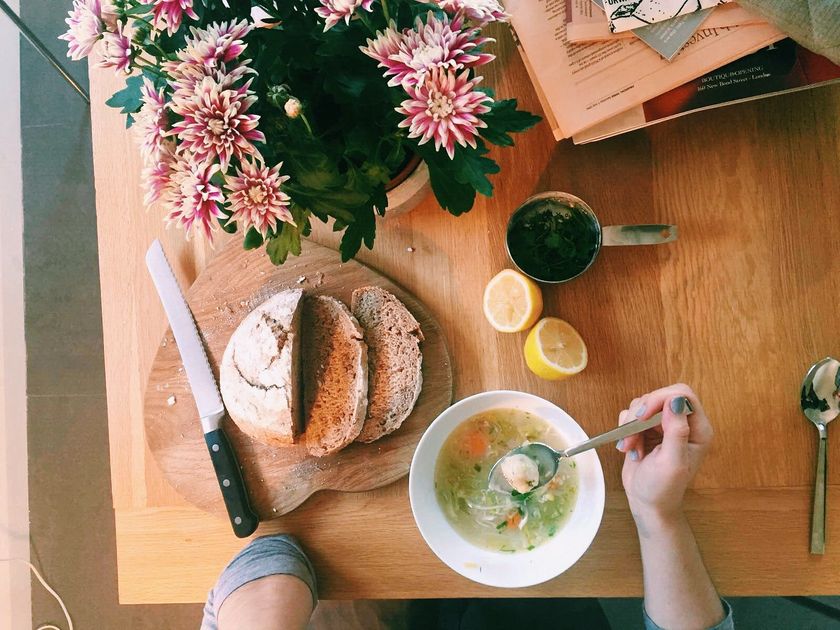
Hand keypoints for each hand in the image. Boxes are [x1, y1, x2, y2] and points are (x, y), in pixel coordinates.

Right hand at [616, 384, 712, 529]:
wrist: (647, 503)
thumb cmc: (663, 488)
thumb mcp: (672, 462)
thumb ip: (676, 431)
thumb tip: (675, 401)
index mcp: (698, 429)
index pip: (682, 394)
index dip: (661, 399)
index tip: (643, 416)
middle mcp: (682, 423)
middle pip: (660, 396)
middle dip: (641, 413)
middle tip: (632, 434)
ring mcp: (663, 426)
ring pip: (642, 404)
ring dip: (631, 424)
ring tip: (631, 447)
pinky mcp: (646, 429)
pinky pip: (631, 415)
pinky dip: (625, 429)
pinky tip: (630, 448)